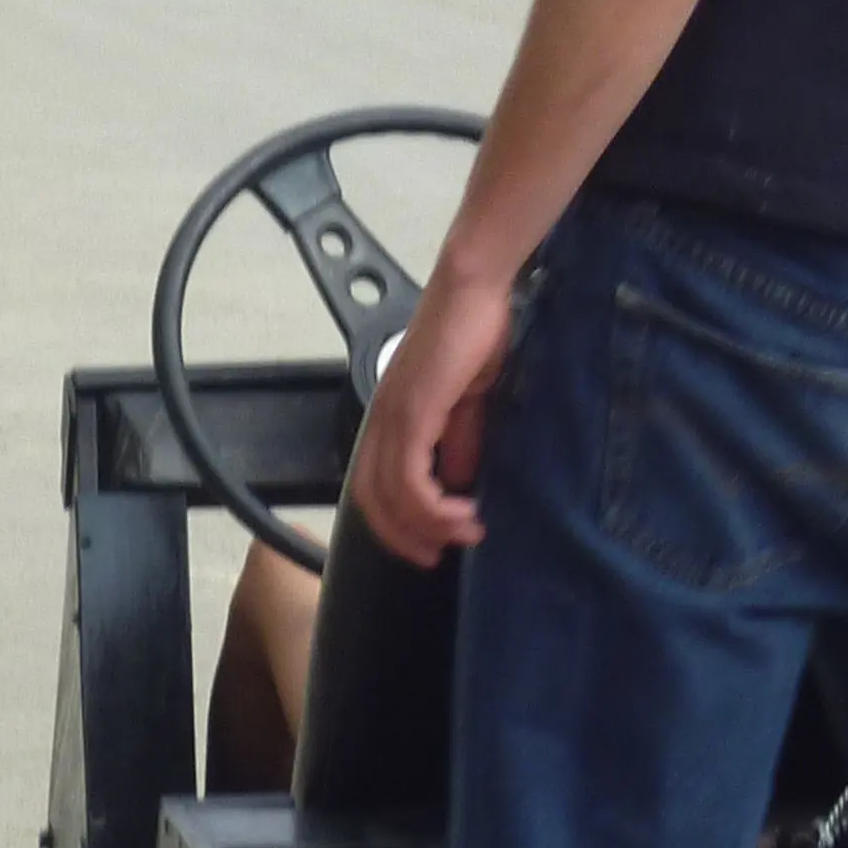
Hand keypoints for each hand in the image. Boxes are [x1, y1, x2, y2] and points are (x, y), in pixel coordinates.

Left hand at [350, 262, 512, 566]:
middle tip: (441, 556)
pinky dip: (433, 507)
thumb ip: (459, 442)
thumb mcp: (469, 403)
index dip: (397, 524)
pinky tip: (463, 513)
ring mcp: (393, 417)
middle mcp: (382, 421)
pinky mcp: (412, 413)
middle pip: (372, 500)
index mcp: (393, 418)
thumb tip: (460, 483)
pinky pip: (410, 478)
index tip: (434, 546)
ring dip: (428, 526)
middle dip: (404, 537)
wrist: (474, 291)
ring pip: (391, 496)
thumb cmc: (475, 334)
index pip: (375, 487)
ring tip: (467, 534)